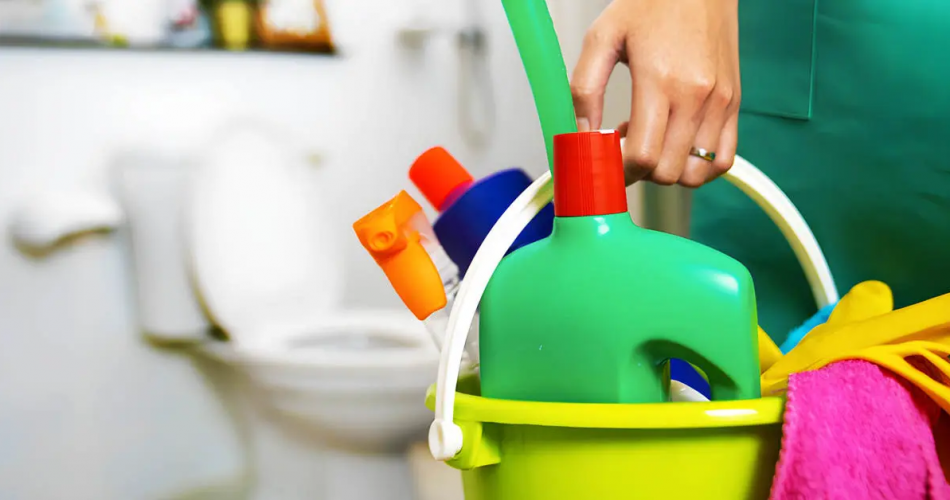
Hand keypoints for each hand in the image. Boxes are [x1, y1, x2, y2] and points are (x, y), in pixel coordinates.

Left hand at [571, 0, 739, 186]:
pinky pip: (722, 161)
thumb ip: (584, 89)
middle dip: (638, 172)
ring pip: (695, 174)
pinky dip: (698, 167)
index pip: (642, 156)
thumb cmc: (651, 3)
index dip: (617, 171)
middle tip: (624, 145)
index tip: (603, 162)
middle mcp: (696, 96)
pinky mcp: (734, 104)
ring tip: (652, 140)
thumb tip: (580, 136)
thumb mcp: (602, 37)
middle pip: (667, 172)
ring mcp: (720, 103)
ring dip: (667, 170)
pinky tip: (677, 146)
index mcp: (660, 80)